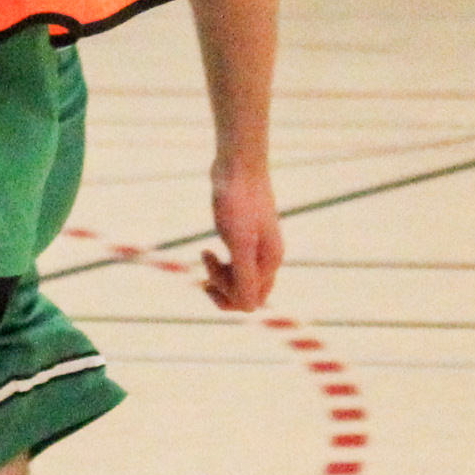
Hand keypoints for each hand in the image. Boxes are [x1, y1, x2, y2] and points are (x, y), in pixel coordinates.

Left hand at [201, 160, 282, 311]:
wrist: (238, 165)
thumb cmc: (238, 202)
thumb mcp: (239, 242)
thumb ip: (244, 276)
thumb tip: (247, 309)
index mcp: (270, 262)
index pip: (250, 302)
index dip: (226, 297)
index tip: (210, 272)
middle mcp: (267, 258)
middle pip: (247, 295)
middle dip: (223, 290)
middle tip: (205, 268)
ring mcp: (256, 247)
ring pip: (240, 281)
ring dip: (219, 278)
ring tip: (206, 256)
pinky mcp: (243, 235)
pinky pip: (235, 265)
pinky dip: (220, 266)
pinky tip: (208, 251)